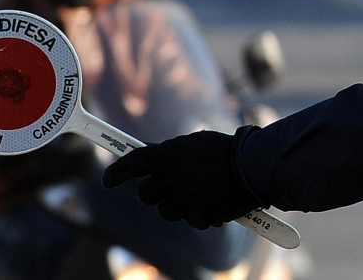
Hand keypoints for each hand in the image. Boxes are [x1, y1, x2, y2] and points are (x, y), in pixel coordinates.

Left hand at [102, 126, 262, 229]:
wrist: (255, 167)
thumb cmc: (226, 149)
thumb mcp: (194, 142)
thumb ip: (170, 153)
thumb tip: (149, 156)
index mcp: (166, 156)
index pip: (130, 164)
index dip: (116, 173)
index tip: (108, 180)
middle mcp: (170, 179)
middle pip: (146, 194)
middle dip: (153, 191)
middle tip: (166, 185)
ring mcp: (183, 200)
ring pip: (166, 211)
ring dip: (176, 204)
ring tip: (197, 191)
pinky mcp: (199, 216)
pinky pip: (191, 220)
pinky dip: (199, 213)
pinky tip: (213, 201)